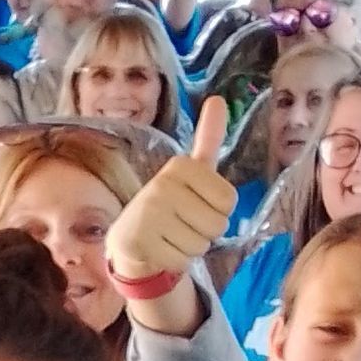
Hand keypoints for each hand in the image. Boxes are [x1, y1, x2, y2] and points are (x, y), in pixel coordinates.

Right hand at [105, 97, 234, 283]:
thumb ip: (208, 138)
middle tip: (183, 223)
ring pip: (200, 245)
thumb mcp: (193, 171)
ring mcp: (148, 212)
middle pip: (218, 224)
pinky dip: (175, 261)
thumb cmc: (172, 203)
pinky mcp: (139, 240)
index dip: (219, 210)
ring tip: (171, 235)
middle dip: (206, 232)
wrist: (132, 237)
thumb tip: (219, 99)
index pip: (229, 201)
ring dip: (191, 248)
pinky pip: (181, 261)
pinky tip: (160, 248)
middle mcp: (163, 183)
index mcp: (181, 165)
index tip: (198, 203)